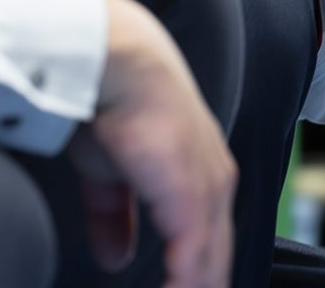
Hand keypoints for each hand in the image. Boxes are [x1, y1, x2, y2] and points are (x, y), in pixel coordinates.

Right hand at [76, 0, 233, 286]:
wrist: (110, 59)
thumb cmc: (110, 101)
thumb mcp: (108, 170)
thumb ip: (114, 216)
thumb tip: (115, 259)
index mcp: (200, 174)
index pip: (207, 241)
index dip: (196, 275)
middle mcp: (213, 181)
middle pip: (215, 255)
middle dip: (201, 283)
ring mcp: (207, 186)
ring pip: (210, 259)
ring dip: (196, 285)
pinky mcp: (192, 192)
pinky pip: (196, 254)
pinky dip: (188, 281)